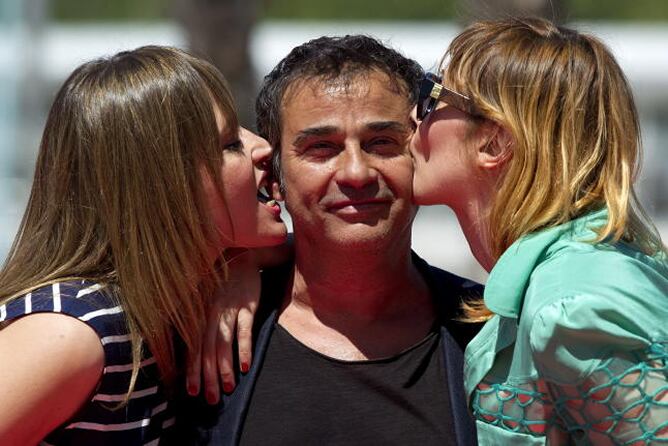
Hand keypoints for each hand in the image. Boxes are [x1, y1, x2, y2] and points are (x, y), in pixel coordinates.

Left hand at [186, 249, 260, 403]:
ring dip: (224, 368)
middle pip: (207, 349)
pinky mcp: (248, 304)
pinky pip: (245, 329)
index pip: (193, 345)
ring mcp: (229, 308)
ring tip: (225, 389)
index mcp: (199, 312)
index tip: (190, 390)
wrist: (242, 252)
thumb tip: (184, 343)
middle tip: (208, 399)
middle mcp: (211, 312)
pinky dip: (244, 348)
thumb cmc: (220, 277)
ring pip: (223, 343)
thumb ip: (194, 316)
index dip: (191, 368)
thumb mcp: (201, 293)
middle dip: (206, 376)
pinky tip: (245, 366)